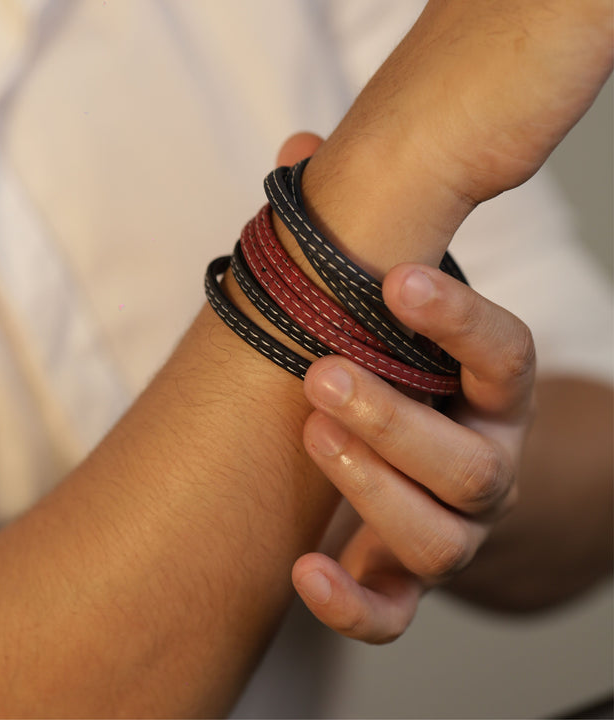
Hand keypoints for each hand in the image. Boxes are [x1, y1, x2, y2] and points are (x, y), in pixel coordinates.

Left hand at [291, 263, 535, 642]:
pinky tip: (305, 569)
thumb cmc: (388, 371)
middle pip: (470, 463)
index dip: (460, 320)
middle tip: (321, 374)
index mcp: (489, 396)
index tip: (398, 282)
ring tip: (312, 434)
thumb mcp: (379, 311)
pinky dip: (352, 603)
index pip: (505, 358)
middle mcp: (485, 467)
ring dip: (373, 488)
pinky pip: (393, 614)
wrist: (403, 465)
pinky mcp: (403, 580)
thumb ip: (347, 241)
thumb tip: (296, 148)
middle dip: (394, 417)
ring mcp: (451, 530)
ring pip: (438, 536)